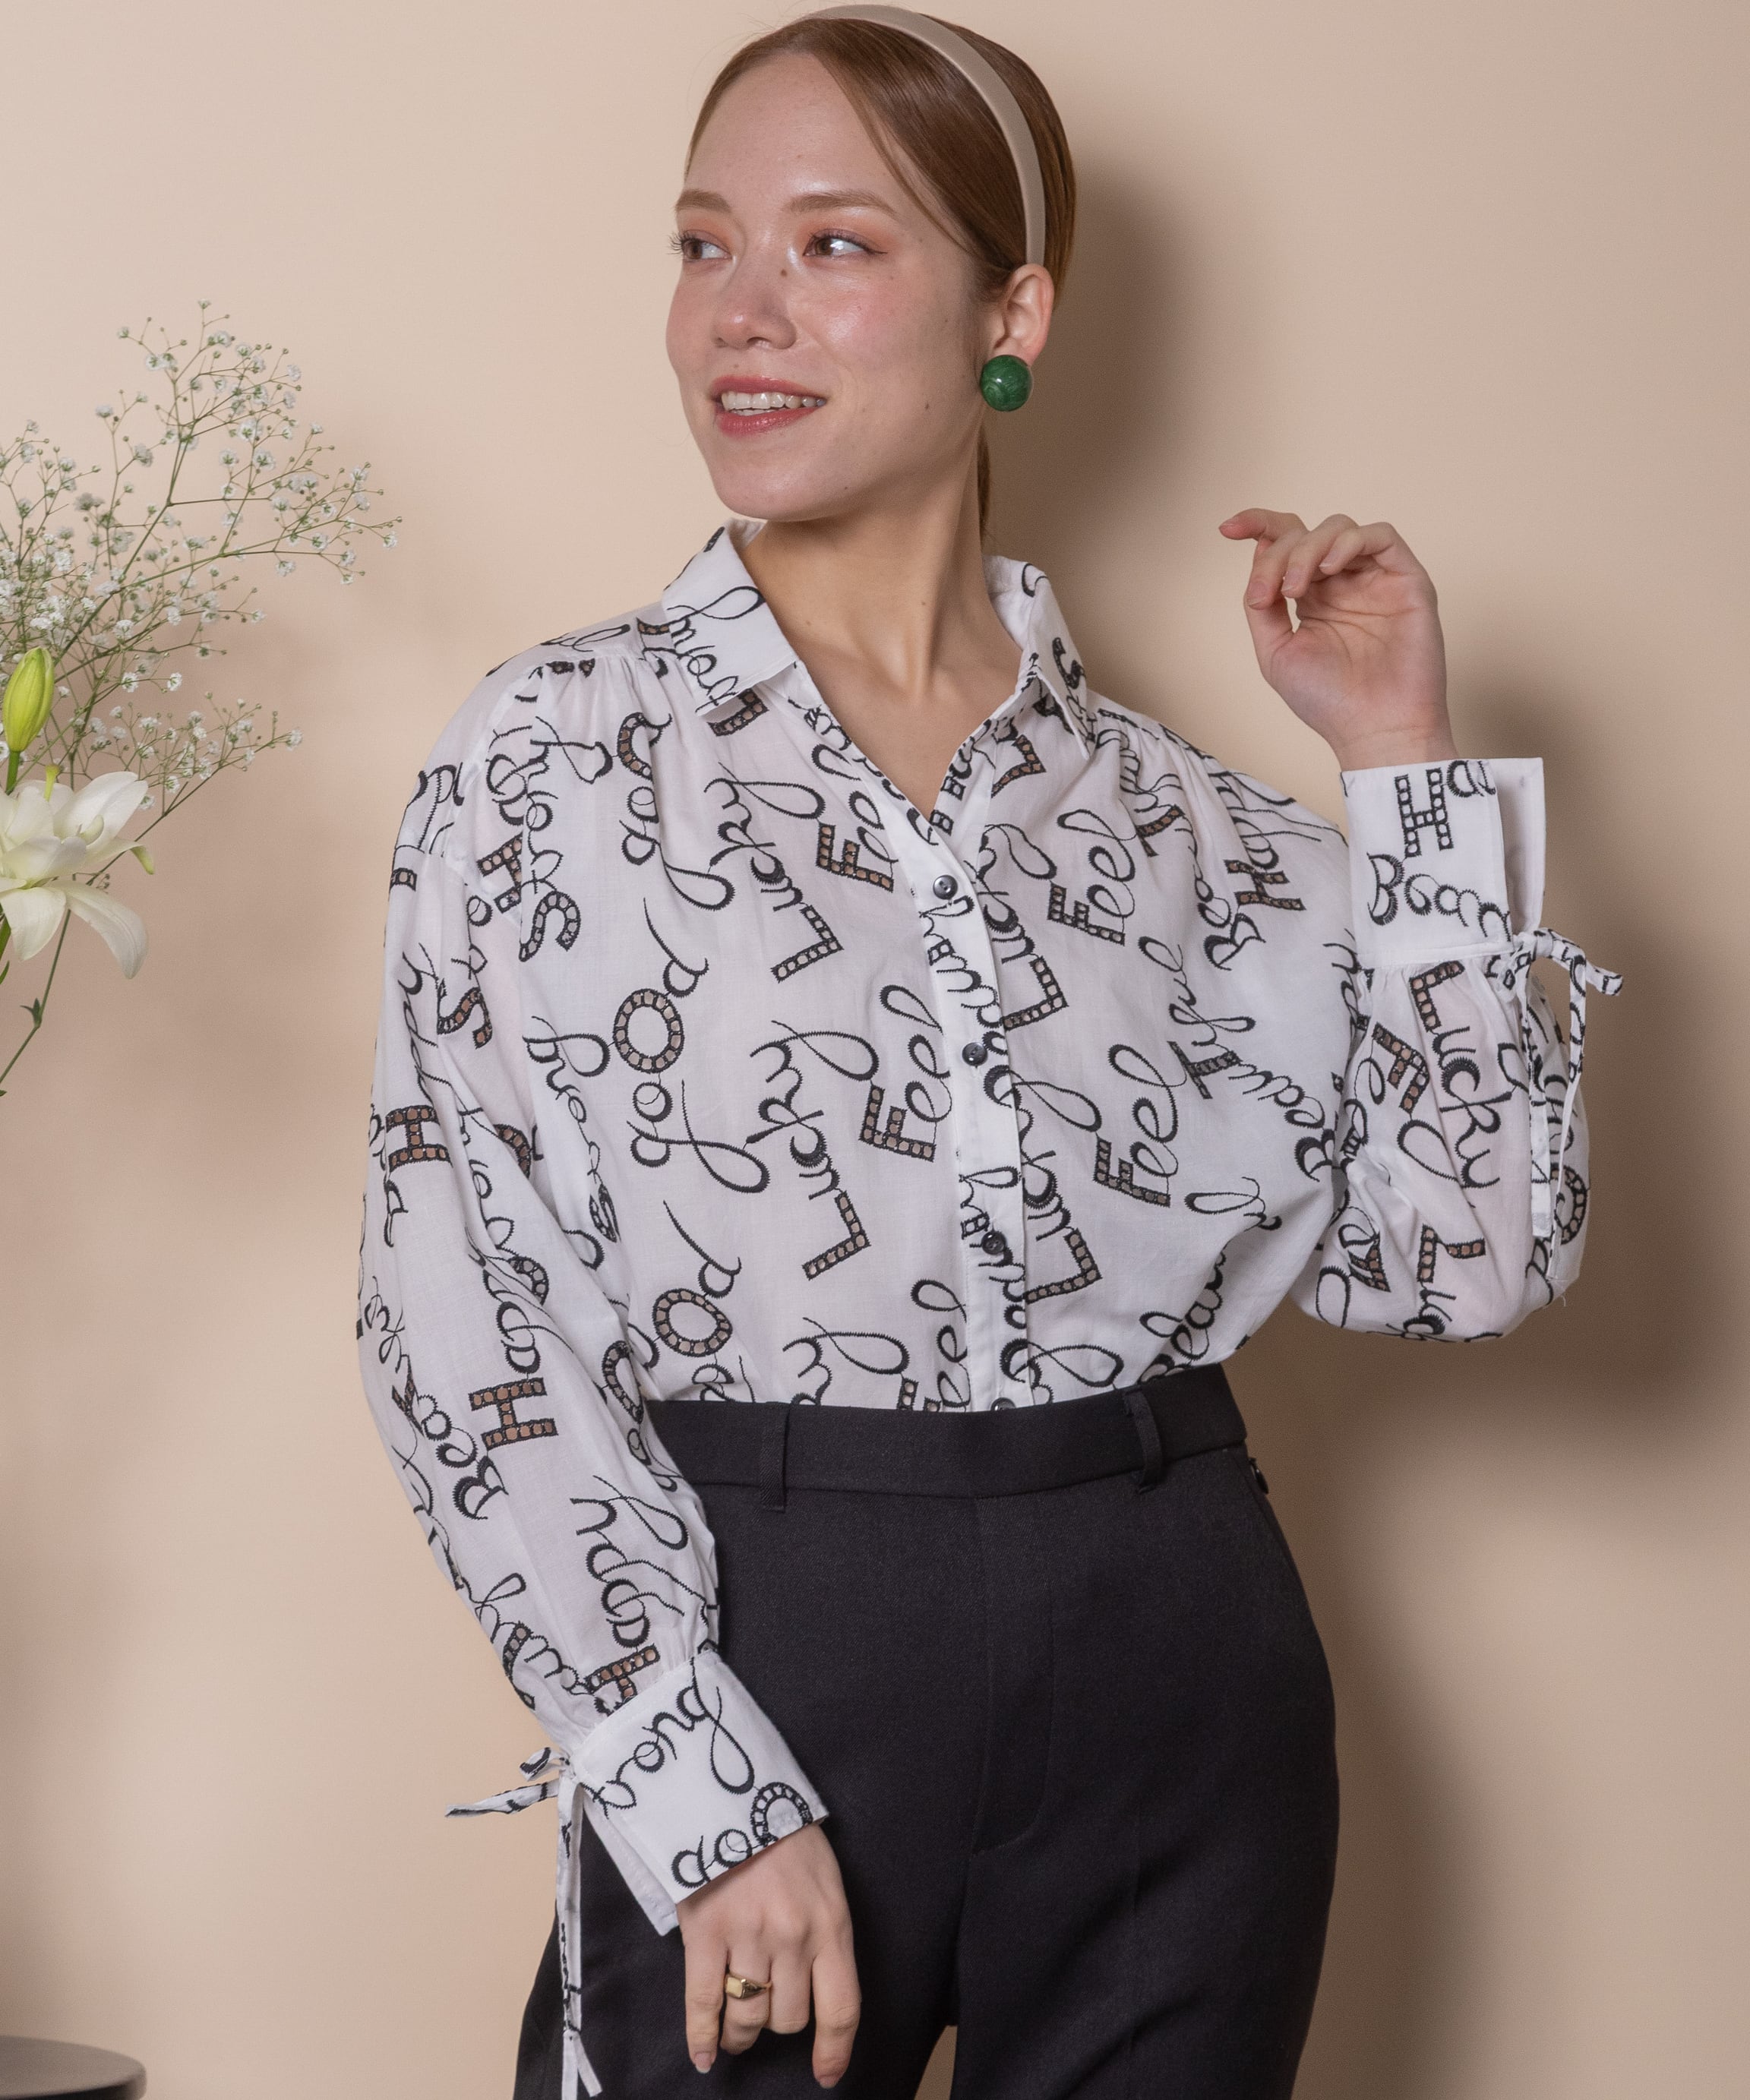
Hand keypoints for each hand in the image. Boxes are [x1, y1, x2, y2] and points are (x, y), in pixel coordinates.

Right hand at [678, 1822, 859, 2085]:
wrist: (734, 1794)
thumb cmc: (785, 1839)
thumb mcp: (826, 1884)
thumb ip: (825, 1935)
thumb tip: (816, 1991)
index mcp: (831, 1925)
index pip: (841, 2008)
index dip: (834, 2051)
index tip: (827, 2075)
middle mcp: (794, 1939)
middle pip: (789, 2018)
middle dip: (777, 2024)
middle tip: (765, 2014)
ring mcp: (748, 1938)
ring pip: (749, 2017)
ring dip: (741, 2035)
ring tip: (736, 2035)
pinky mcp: (706, 1935)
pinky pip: (705, 2004)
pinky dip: (703, 2037)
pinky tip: (704, 2056)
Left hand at [1218, 508, 1459, 771]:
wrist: (1374, 729)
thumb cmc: (1329, 701)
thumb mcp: (1275, 650)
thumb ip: (1263, 604)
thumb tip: (1256, 554)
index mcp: (1312, 597)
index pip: (1286, 543)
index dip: (1258, 525)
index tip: (1227, 530)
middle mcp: (1343, 583)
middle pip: (1306, 534)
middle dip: (1279, 554)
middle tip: (1272, 593)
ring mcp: (1375, 579)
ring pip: (1339, 529)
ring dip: (1308, 549)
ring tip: (1296, 589)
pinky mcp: (1407, 580)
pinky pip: (1381, 536)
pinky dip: (1349, 543)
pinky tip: (1330, 570)